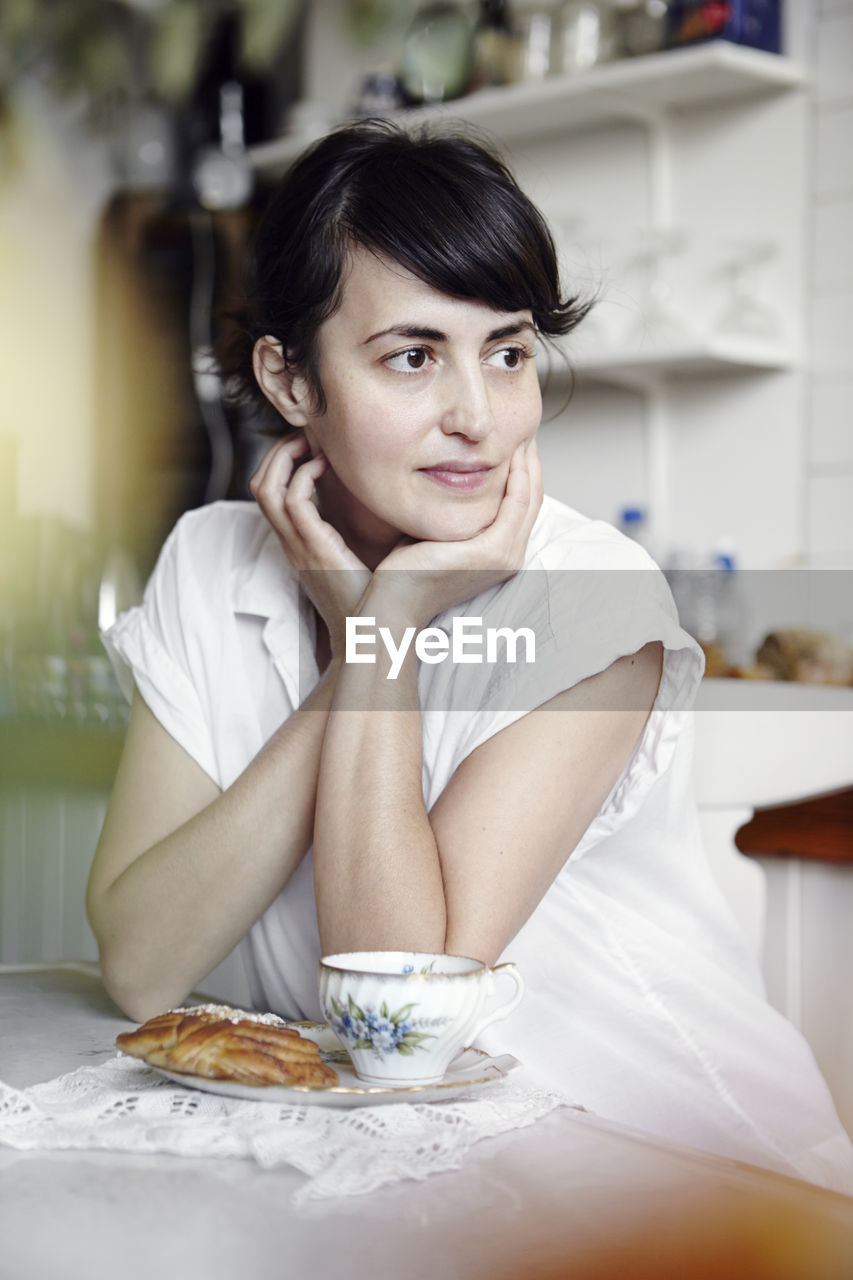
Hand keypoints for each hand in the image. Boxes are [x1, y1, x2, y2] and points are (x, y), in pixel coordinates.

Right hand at [250, 434, 370, 651]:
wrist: (375, 638)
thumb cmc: (380, 598)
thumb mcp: (367, 555)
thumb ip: (369, 527)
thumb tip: (397, 497)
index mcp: (299, 544)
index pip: (270, 493)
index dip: (283, 462)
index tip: (311, 444)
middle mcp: (292, 543)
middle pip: (260, 484)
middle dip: (278, 451)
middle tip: (307, 434)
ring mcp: (298, 547)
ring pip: (266, 488)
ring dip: (285, 456)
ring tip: (312, 442)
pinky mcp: (314, 550)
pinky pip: (293, 502)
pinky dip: (304, 476)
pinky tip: (327, 466)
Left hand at [368, 438, 542, 626]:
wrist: (394, 602)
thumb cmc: (404, 570)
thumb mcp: (436, 530)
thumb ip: (449, 509)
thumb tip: (444, 478)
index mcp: (498, 554)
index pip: (521, 506)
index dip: (522, 473)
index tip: (514, 443)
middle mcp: (509, 557)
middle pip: (532, 499)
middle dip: (531, 462)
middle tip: (524, 430)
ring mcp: (504, 556)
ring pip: (530, 497)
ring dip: (530, 463)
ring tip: (523, 434)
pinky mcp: (493, 551)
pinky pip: (517, 503)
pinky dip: (520, 475)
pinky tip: (514, 453)